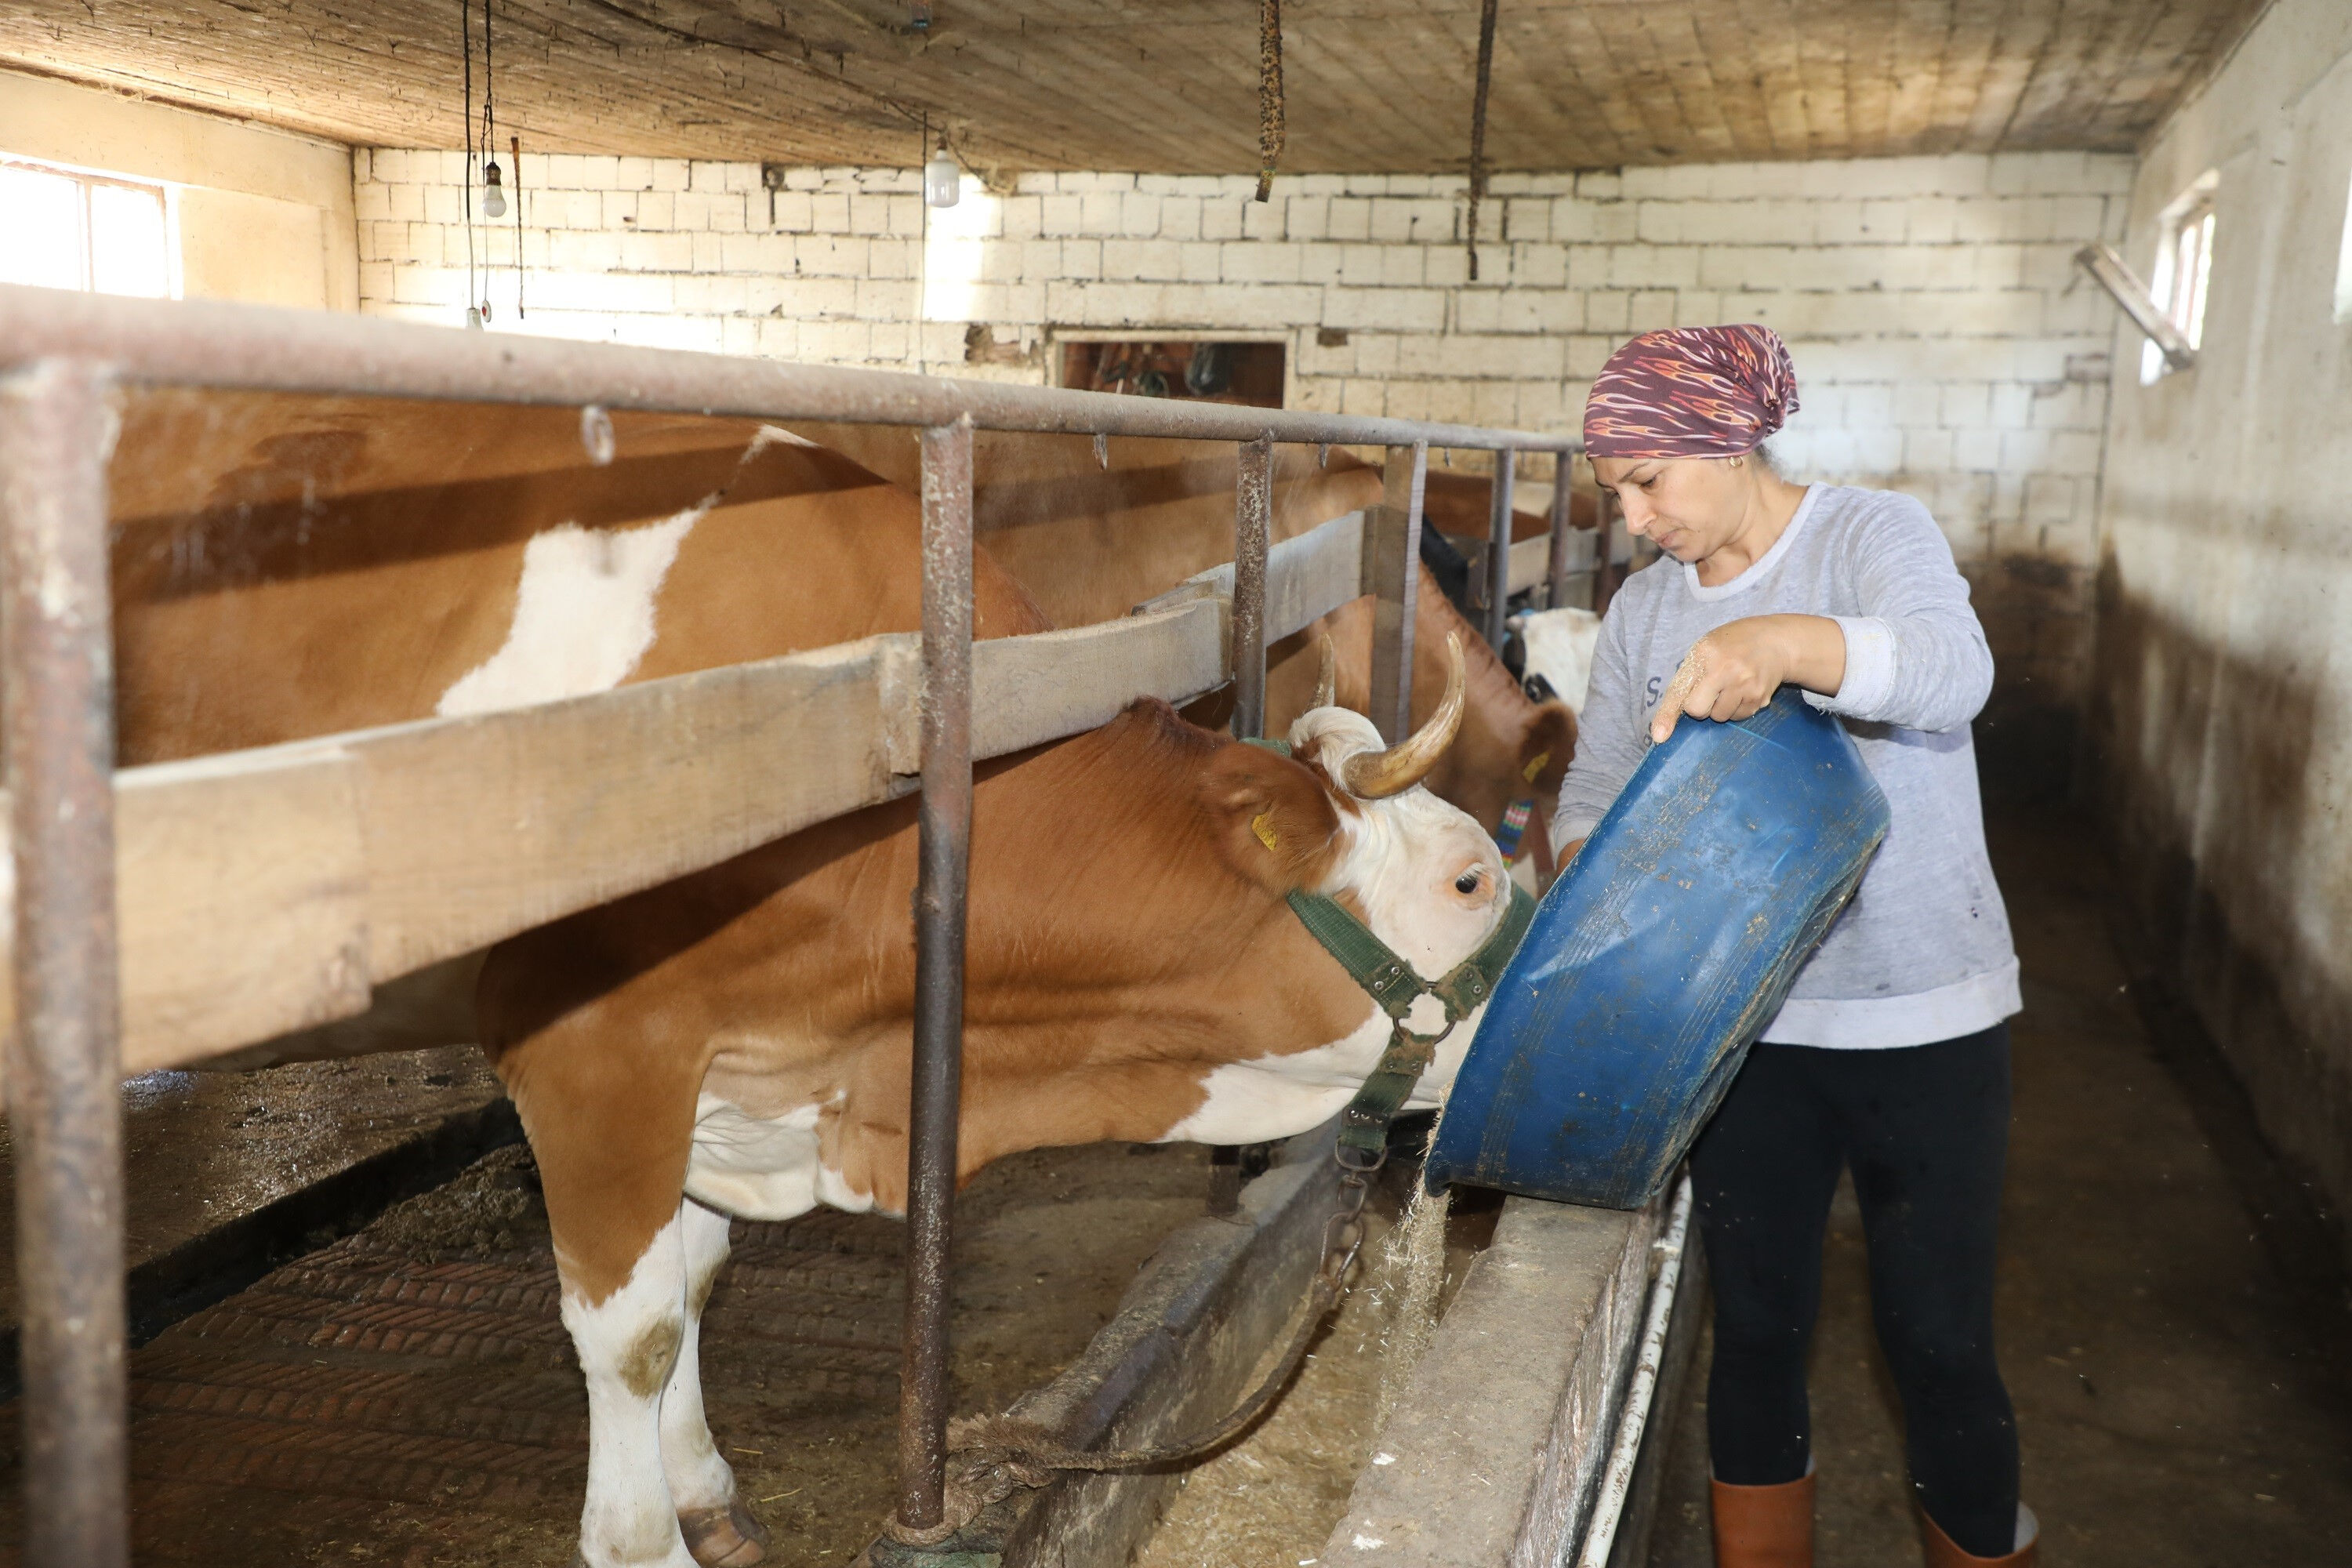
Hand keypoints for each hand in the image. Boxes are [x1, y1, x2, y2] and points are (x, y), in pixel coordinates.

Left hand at [1650, 615, 1845, 743]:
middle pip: (1697, 710)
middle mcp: (1724, 669)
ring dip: (1720, 708)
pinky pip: (1738, 717)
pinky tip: (1744, 689)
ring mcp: (1744, 684)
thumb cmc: (1732, 646)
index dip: (1667, 715)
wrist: (1776, 641)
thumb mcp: (1706, 650)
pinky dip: (1737, 708)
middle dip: (1699, 707)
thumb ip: (1688, 678)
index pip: (1680, 689)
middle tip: (1710, 690)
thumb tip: (1668, 720)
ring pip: (1719, 717)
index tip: (1659, 735)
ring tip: (1731, 686)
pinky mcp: (1759, 697)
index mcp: (1704, 653)